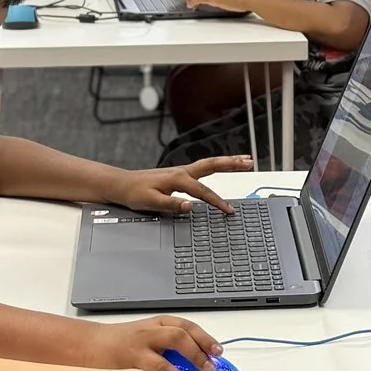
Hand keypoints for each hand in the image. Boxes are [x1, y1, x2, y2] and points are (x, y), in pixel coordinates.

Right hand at [78, 313, 223, 370]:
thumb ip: (172, 345)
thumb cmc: (122, 342)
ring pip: (162, 362)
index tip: (218, 351)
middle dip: (197, 352)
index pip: (186, 326)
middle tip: (209, 368)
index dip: (205, 338)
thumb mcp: (149, 334)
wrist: (88, 346)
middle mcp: (148, 333)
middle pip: (177, 337)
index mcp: (157, 323)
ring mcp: (136, 351)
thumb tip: (202, 361)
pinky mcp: (126, 368)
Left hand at [117, 156, 249, 214]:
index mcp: (177, 179)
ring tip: (244, 160)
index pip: (203, 192)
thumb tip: (190, 206)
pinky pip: (203, 168)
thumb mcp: (150, 202)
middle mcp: (181, 172)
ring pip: (209, 164)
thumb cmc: (133, 193)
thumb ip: (170, 205)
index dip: (217, 201)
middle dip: (232, 163)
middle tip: (250, 162)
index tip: (229, 210)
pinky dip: (216, 166)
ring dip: (227, 161)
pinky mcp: (179, 174)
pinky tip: (221, 167)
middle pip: (212, 165)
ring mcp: (181, 171)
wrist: (121, 184)